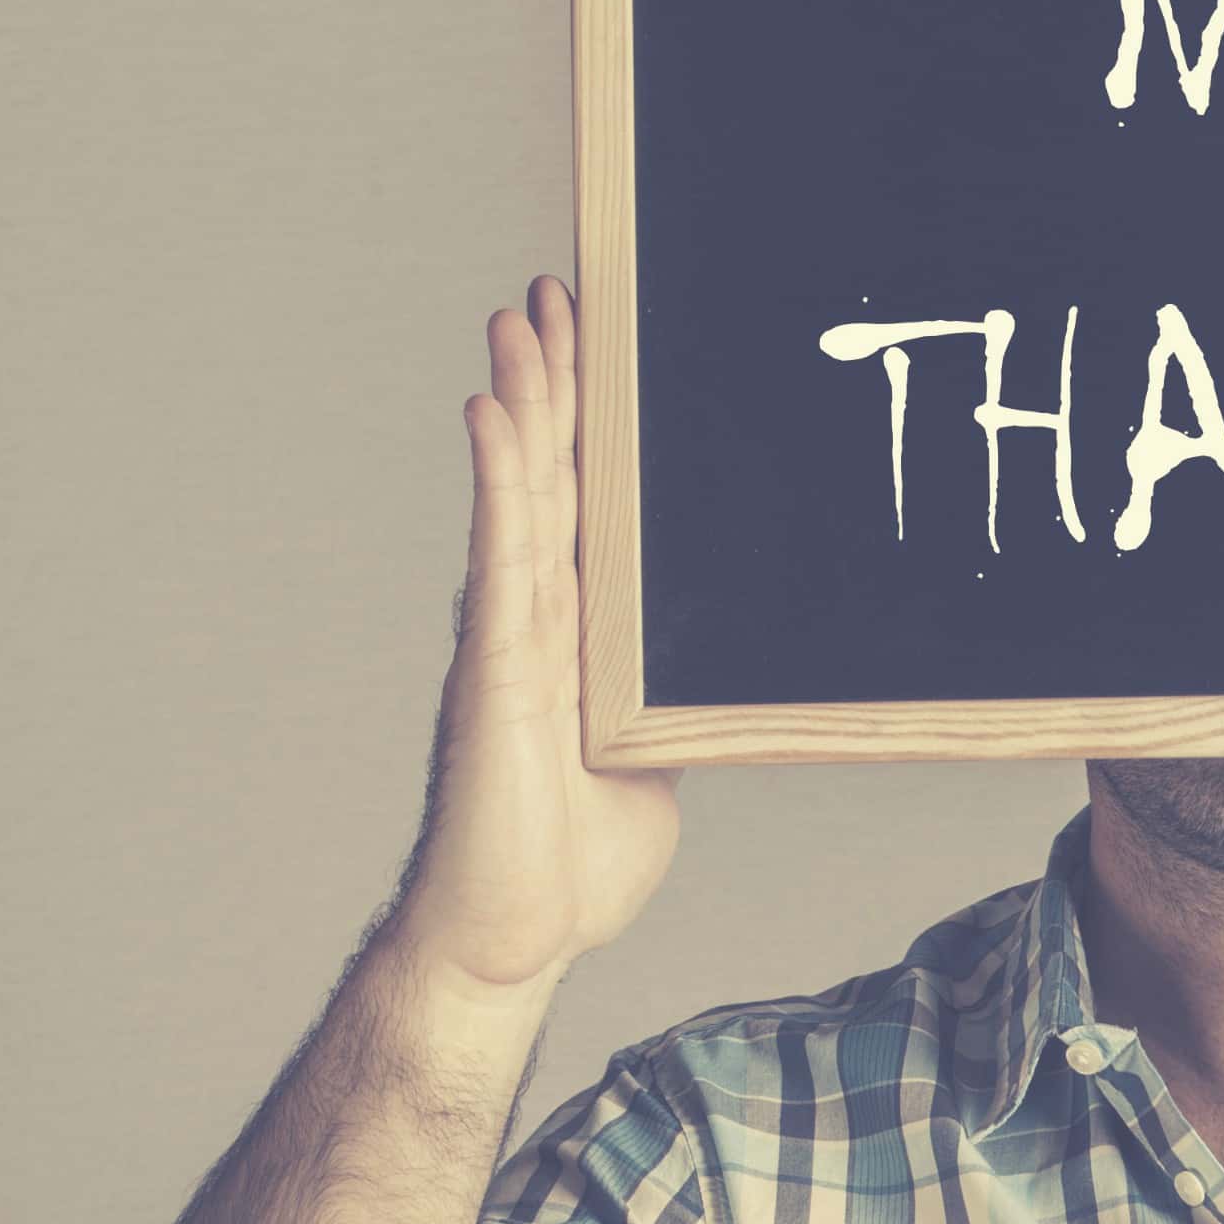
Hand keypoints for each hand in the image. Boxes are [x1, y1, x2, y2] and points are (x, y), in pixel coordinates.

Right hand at [384, 276, 683, 999]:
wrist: (519, 935)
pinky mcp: (496, 668)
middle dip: (558, 383)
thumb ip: (680, 700)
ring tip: (524, 316)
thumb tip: (730, 667)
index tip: (602, 344)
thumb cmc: (576, 857)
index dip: (594, 429)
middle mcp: (540, 619)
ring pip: (523, 496)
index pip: (591, 508)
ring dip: (526, 402)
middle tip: (561, 288)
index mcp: (585, 635)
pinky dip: (501, 483)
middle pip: (554, 479)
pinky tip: (494, 415)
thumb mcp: (662, 759)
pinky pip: (501, 556)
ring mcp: (512, 636)